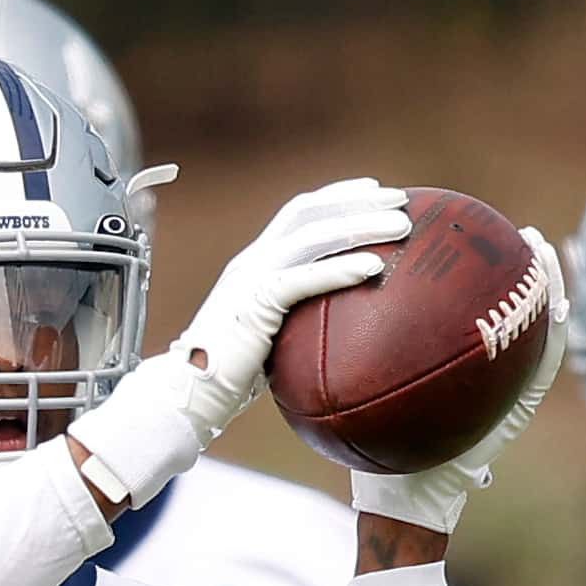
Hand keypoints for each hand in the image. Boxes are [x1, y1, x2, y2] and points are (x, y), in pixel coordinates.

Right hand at [70, 179, 410, 505]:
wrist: (183, 395)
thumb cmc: (223, 382)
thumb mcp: (266, 347)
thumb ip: (295, 331)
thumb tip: (334, 345)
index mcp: (254, 265)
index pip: (298, 215)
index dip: (337, 196)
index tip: (374, 190)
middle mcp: (251, 262)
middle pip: (309, 211)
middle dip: (357, 199)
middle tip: (401, 198)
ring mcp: (250, 279)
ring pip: (311, 235)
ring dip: (359, 225)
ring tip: (400, 225)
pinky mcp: (253, 304)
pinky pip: (303, 279)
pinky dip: (339, 269)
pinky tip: (374, 267)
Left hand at [350, 226, 569, 534]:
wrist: (403, 497)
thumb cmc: (379, 449)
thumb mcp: (366, 392)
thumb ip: (360, 356)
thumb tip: (327, 309)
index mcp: (458, 362)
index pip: (475, 310)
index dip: (480, 275)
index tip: (473, 234)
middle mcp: (487, 370)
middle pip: (513, 312)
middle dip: (523, 270)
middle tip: (522, 233)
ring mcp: (507, 387)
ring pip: (538, 330)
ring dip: (549, 289)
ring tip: (547, 251)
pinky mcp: (519, 409)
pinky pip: (542, 367)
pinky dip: (554, 336)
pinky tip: (557, 308)